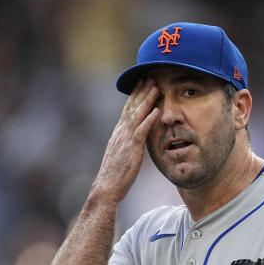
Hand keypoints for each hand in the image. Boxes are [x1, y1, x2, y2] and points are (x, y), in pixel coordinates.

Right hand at [91, 79, 159, 203]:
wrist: (106, 188)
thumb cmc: (114, 175)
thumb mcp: (120, 153)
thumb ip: (126, 142)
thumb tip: (133, 136)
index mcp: (118, 132)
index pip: (128, 108)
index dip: (135, 94)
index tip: (142, 82)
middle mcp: (121, 132)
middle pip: (132, 107)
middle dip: (141, 90)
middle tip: (150, 75)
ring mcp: (125, 140)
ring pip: (137, 115)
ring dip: (147, 100)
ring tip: (156, 87)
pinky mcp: (131, 149)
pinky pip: (141, 132)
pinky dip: (149, 120)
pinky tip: (157, 111)